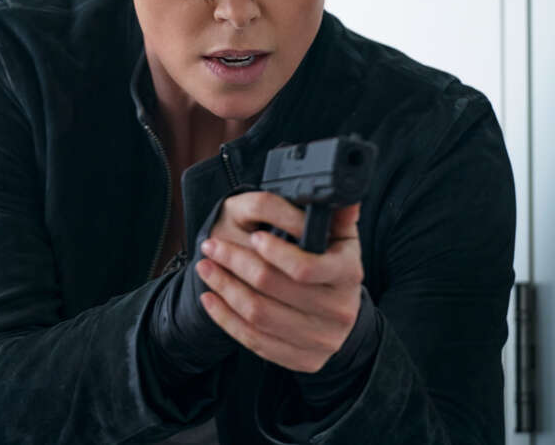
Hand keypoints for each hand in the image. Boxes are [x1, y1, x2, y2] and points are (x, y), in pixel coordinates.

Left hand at [195, 191, 362, 373]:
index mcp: (348, 274)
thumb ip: (335, 214)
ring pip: (258, 313)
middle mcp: (338, 310)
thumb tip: (340, 194)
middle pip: (273, 287)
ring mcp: (320, 339)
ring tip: (205, 267)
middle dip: (235, 262)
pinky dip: (225, 318)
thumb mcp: (339, 237)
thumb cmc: (332, 265)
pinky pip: (254, 340)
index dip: (275, 252)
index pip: (306, 267)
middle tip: (211, 245)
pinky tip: (210, 297)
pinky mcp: (302, 359)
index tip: (252, 235)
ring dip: (224, 288)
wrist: (340, 314)